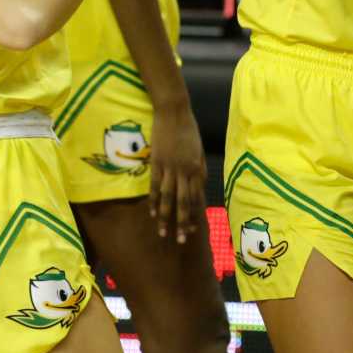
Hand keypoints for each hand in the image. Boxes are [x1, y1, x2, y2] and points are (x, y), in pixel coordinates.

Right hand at [148, 99, 206, 243]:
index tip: (193, 230)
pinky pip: (155, 186)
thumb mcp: (199, 149)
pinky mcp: (157, 162)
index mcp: (198, 168)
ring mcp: (170, 167)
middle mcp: (186, 171)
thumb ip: (200, 168)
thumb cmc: (189, 129)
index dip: (195, 214)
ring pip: (168, 197)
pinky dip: (154, 201)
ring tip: (163, 233)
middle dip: (183, 223)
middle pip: (184, 202)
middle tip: (181, 241)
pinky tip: (152, 213)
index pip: (197, 197)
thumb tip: (199, 185)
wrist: (174, 112)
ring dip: (166, 217)